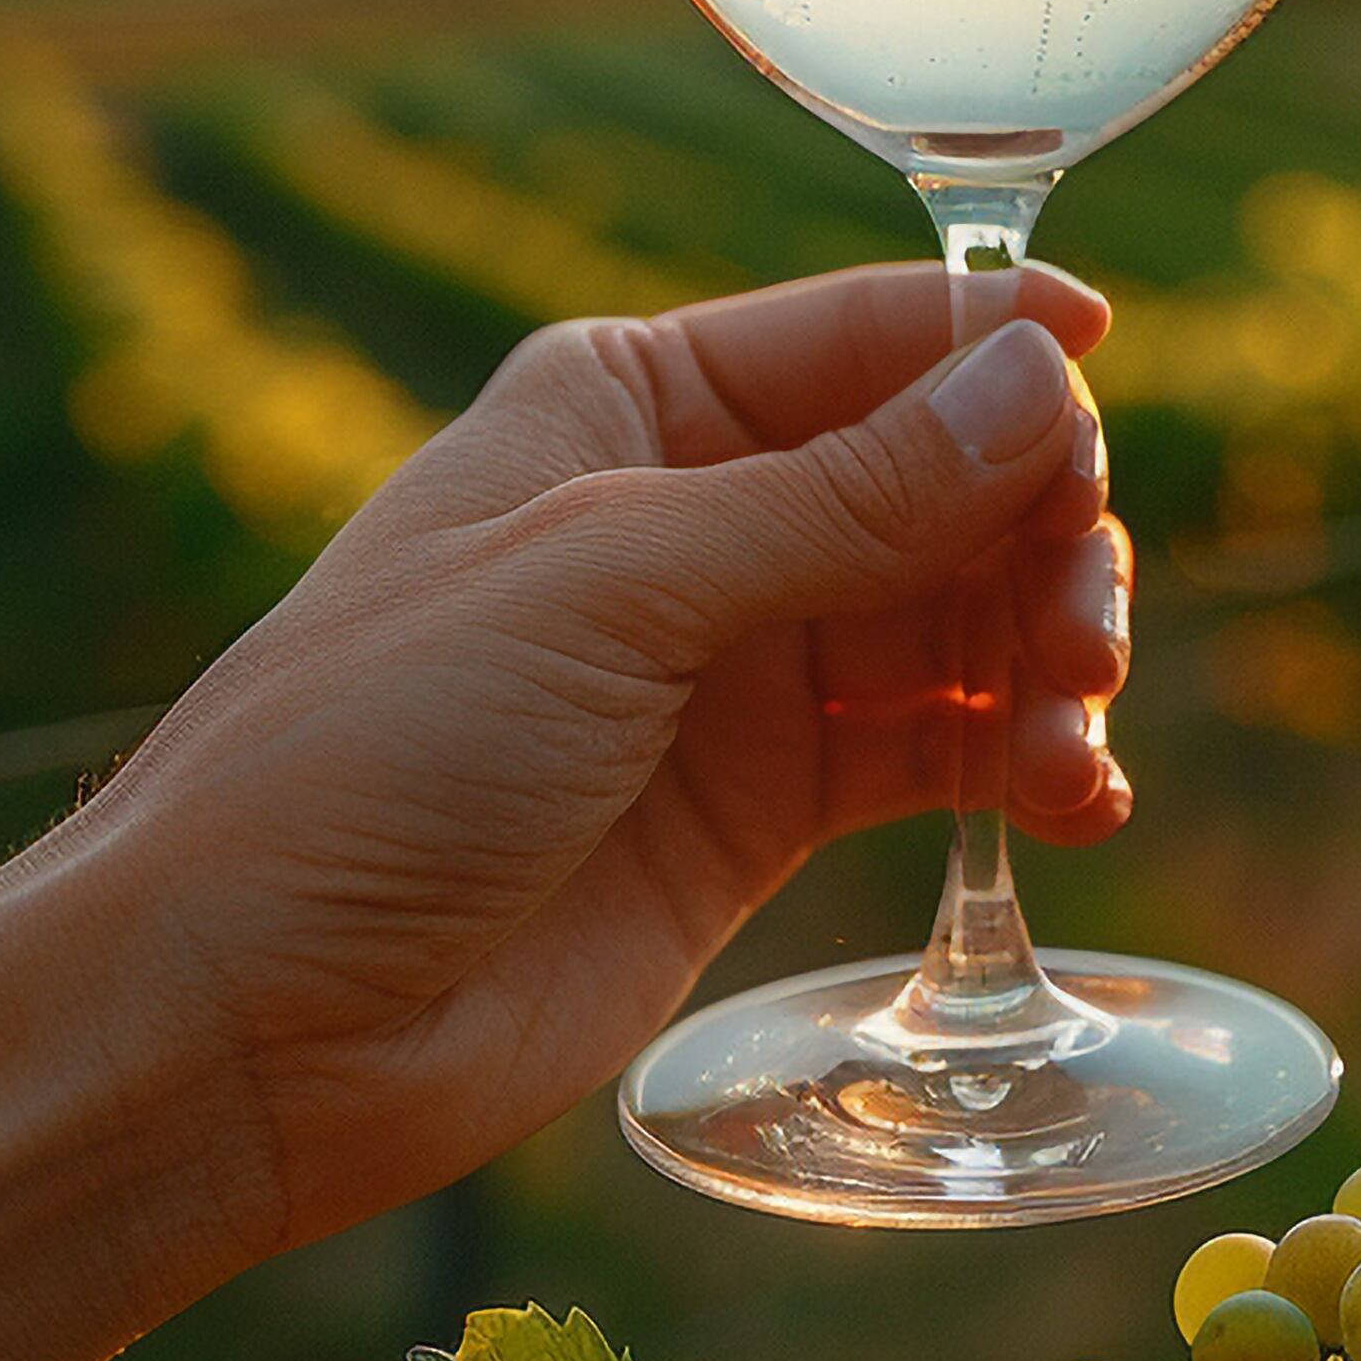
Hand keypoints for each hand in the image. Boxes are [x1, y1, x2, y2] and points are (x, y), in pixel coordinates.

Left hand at [78, 262, 1138, 1257]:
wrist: (248, 1024)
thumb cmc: (369, 757)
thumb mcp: (615, 589)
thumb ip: (848, 497)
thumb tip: (1044, 377)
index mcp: (633, 407)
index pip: (868, 336)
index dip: (1000, 347)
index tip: (1112, 369)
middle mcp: (702, 517)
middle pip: (953, 479)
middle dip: (1041, 538)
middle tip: (1076, 637)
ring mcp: (742, 667)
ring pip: (967, 617)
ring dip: (1046, 662)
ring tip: (1067, 751)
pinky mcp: (770, 805)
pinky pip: (943, 749)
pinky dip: (1024, 764)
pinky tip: (1070, 806)